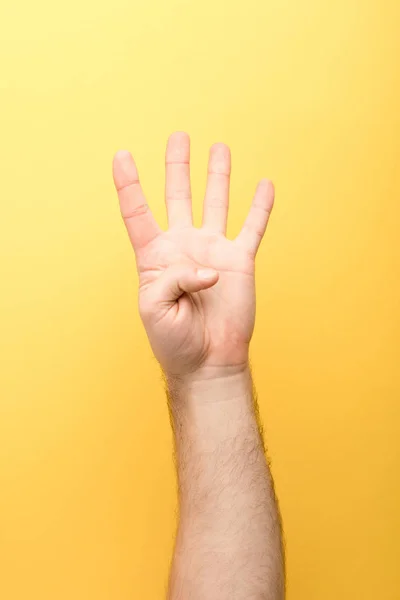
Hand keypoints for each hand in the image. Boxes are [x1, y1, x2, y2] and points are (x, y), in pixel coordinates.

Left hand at [112, 132, 273, 378]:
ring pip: (216, 202)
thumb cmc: (174, 340)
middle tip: (178, 137)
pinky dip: (260, 207)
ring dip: (216, 175)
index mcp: (155, 256)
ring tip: (218, 148)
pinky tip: (264, 185)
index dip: (129, 184)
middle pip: (179, 195)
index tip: (121, 155)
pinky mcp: (240, 261)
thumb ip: (173, 279)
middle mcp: (184, 246)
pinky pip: (252, 228)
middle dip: (177, 165)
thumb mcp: (154, 309)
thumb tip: (208, 268)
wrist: (207, 361)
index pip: (138, 212)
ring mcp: (213, 250)